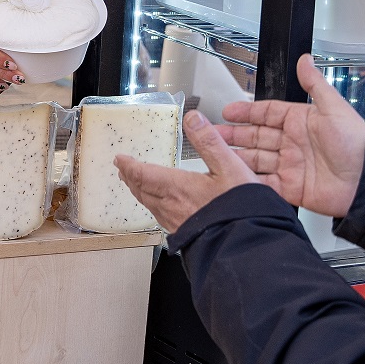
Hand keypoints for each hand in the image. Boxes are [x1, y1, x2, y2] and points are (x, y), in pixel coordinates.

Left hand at [115, 110, 258, 233]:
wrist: (244, 245)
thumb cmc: (238, 209)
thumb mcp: (229, 167)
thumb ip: (209, 141)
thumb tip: (193, 118)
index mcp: (176, 187)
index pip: (142, 174)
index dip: (129, 165)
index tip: (120, 158)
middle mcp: (170, 206)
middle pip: (141, 189)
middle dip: (130, 177)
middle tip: (123, 170)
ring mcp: (175, 222)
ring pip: (149, 204)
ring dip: (139, 191)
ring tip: (136, 185)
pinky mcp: (183, 233)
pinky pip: (159, 216)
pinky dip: (152, 205)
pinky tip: (160, 207)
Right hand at [214, 53, 364, 216]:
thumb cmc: (355, 142)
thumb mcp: (334, 108)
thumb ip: (315, 84)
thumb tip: (305, 59)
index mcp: (300, 122)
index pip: (267, 114)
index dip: (246, 112)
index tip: (227, 111)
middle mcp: (293, 143)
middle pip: (256, 137)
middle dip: (233, 135)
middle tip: (211, 133)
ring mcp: (290, 165)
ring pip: (256, 159)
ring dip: (236, 156)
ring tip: (216, 154)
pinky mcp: (291, 188)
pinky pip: (265, 183)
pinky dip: (249, 181)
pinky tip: (235, 177)